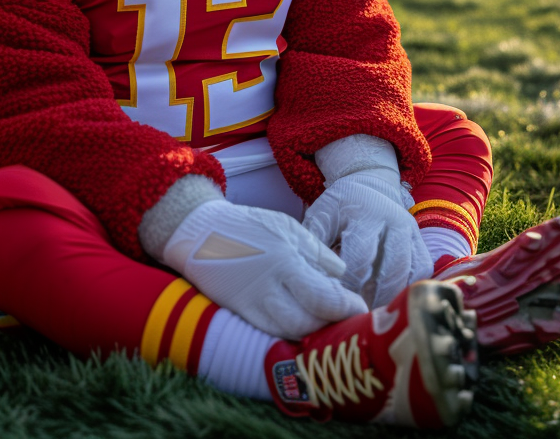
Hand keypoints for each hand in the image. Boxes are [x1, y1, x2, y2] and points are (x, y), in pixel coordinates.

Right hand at [161, 199, 367, 338]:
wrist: (200, 232)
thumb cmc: (249, 226)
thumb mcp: (288, 228)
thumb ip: (317, 253)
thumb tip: (342, 275)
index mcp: (285, 263)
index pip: (324, 299)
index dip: (347, 308)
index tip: (359, 307)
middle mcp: (268, 290)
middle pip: (308, 323)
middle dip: (331, 323)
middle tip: (345, 316)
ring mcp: (251, 307)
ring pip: (289, 333)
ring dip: (311, 330)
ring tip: (324, 319)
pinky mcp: (241, 315)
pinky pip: (270, 332)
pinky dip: (289, 332)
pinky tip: (299, 322)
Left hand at [304, 172, 432, 309]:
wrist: (368, 186)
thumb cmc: (339, 209)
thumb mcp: (321, 216)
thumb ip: (315, 244)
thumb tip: (311, 279)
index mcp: (363, 211)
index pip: (360, 256)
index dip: (349, 285)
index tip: (338, 305)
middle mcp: (392, 219)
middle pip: (389, 268)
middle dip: (372, 297)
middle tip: (357, 317)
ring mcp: (410, 230)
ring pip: (408, 272)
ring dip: (390, 297)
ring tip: (371, 314)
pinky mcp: (420, 241)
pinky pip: (421, 271)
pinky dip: (406, 289)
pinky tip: (388, 301)